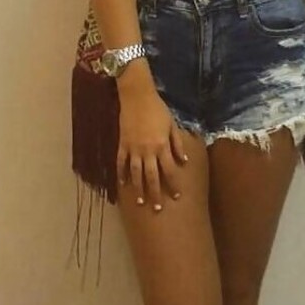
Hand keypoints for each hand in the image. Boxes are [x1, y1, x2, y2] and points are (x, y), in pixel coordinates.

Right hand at [116, 89, 187, 211]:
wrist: (137, 96)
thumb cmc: (158, 109)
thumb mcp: (172, 125)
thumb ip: (177, 144)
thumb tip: (184, 162)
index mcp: (162, 146)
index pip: (169, 170)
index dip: (173, 184)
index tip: (177, 197)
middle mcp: (148, 151)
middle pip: (152, 176)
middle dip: (156, 193)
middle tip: (158, 209)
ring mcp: (133, 148)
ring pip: (136, 173)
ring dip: (138, 189)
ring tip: (141, 202)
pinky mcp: (122, 144)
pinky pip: (121, 162)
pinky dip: (121, 173)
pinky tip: (123, 184)